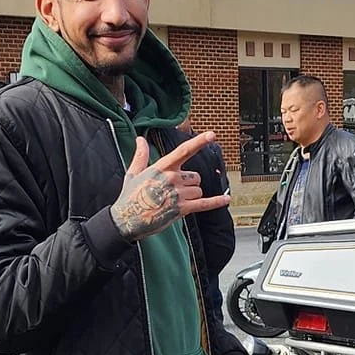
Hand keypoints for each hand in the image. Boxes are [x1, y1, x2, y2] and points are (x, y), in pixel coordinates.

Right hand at [111, 132, 231, 242]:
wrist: (127, 220)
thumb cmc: (129, 196)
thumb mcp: (133, 173)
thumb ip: (140, 155)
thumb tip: (140, 139)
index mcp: (162, 167)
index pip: (183, 151)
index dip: (199, 142)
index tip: (212, 135)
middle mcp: (172, 178)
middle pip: (195, 176)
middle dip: (190, 183)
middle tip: (174, 192)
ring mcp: (178, 194)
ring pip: (198, 190)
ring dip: (192, 195)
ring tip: (175, 201)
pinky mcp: (181, 209)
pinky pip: (204, 204)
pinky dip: (216, 202)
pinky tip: (227, 200)